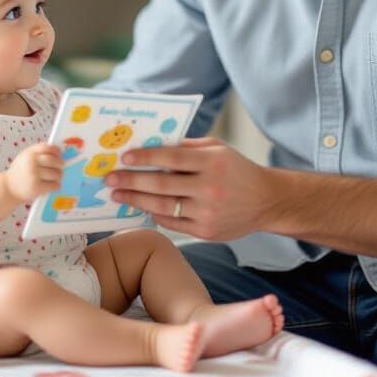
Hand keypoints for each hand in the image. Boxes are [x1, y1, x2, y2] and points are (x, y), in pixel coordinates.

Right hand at [6, 143, 63, 203]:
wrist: (8, 187)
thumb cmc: (20, 172)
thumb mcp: (25, 157)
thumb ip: (38, 152)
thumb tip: (59, 151)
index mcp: (30, 153)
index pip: (49, 148)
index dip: (57, 152)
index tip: (59, 156)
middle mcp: (32, 162)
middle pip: (55, 161)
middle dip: (60, 165)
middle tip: (59, 169)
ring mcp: (34, 175)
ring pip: (57, 174)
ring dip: (58, 177)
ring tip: (53, 179)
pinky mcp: (36, 187)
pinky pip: (54, 185)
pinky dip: (55, 186)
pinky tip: (51, 186)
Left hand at [103, 137, 274, 240]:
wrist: (266, 200)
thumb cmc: (238, 169)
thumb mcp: (219, 149)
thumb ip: (188, 147)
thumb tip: (153, 145)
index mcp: (213, 161)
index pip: (172, 158)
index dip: (146, 157)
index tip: (124, 157)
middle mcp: (210, 187)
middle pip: (162, 184)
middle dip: (131, 180)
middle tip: (110, 178)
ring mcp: (208, 212)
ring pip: (163, 205)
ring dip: (136, 199)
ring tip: (118, 194)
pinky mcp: (206, 231)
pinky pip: (173, 222)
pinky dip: (155, 214)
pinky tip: (141, 207)